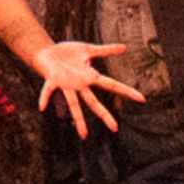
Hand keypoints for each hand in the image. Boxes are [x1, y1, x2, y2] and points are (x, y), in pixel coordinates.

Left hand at [30, 37, 145, 134]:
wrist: (47, 52)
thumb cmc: (67, 53)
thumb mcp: (88, 50)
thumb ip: (105, 50)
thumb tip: (125, 48)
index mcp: (90, 77)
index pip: (112, 85)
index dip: (127, 91)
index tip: (141, 99)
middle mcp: (80, 85)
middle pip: (94, 102)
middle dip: (104, 115)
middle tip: (115, 128)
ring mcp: (66, 85)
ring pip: (74, 104)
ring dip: (78, 119)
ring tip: (84, 135)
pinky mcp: (52, 80)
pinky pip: (48, 89)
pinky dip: (45, 97)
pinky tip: (42, 107)